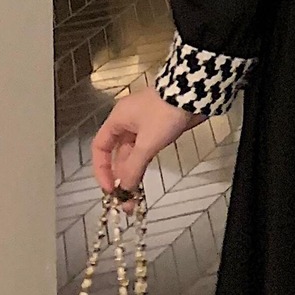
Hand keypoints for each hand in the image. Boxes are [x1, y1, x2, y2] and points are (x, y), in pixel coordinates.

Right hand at [91, 86, 204, 212]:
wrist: (193, 93)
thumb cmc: (165, 113)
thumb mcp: (147, 142)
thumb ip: (134, 167)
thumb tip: (125, 190)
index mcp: (118, 118)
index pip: (100, 147)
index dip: (101, 169)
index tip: (110, 188)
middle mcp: (128, 121)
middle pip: (117, 153)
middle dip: (120, 177)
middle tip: (124, 202)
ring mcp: (144, 124)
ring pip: (133, 153)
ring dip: (132, 174)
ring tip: (134, 199)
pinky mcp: (159, 127)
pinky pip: (145, 150)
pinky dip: (143, 164)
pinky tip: (142, 180)